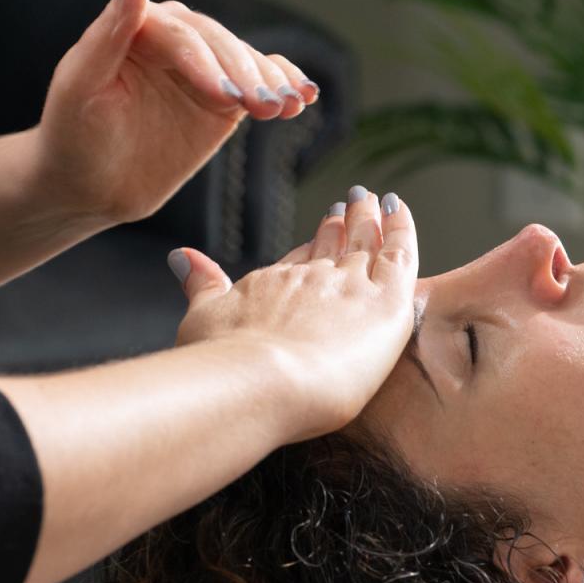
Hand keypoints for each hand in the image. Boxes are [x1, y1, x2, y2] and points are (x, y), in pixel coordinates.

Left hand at [33, 0, 319, 224]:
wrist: (88, 186)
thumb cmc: (73, 135)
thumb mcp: (81, 83)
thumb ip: (111, 28)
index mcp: (137, 27)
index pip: (183, 37)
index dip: (206, 65)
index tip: (226, 99)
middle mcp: (175, 41)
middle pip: (223, 47)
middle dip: (247, 77)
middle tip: (267, 107)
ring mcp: (203, 70)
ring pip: (247, 64)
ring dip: (273, 83)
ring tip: (290, 106)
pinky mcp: (224, 100)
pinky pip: (261, 85)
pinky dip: (285, 87)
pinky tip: (305, 97)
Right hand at [170, 187, 417, 441]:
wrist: (254, 381)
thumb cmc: (220, 367)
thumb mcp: (201, 319)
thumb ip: (200, 285)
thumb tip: (181, 256)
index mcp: (271, 286)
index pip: (300, 261)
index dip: (312, 245)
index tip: (320, 231)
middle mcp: (311, 279)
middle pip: (332, 245)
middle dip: (342, 223)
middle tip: (352, 203)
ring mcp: (349, 286)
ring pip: (366, 243)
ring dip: (370, 219)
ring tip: (375, 201)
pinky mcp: (385, 302)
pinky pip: (401, 253)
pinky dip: (402, 227)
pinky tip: (400, 208)